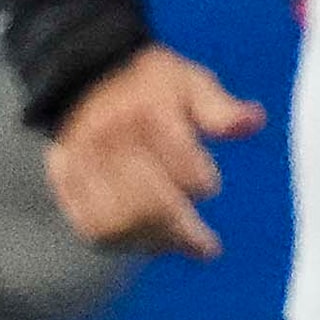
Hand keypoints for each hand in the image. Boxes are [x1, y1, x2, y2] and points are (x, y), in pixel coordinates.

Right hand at [41, 43, 261, 259]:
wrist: (86, 75)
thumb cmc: (148, 85)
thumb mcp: (189, 83)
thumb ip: (220, 108)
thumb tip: (254, 121)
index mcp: (144, 112)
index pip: (183, 170)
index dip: (202, 181)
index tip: (208, 183)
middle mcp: (108, 138)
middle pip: (152, 204)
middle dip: (183, 229)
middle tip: (205, 244)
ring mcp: (82, 161)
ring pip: (122, 222)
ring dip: (155, 240)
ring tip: (176, 242)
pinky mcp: (65, 180)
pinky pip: (94, 226)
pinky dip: (122, 240)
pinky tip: (144, 238)